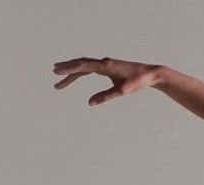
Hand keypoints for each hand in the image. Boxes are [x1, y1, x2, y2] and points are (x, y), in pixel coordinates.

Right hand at [51, 57, 165, 105]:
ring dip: (72, 70)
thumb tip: (90, 103)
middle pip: (81, 64)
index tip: (58, 72)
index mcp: (106, 66)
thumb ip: (106, 96)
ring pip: (85, 65)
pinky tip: (76, 76)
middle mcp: (104, 63)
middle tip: (54, 73)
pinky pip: (91, 68)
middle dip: (67, 68)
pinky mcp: (108, 67)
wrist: (150, 74)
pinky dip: (81, 71)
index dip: (70, 69)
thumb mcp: (122, 91)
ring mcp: (105, 64)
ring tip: (59, 75)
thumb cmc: (137, 82)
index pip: (83, 66)